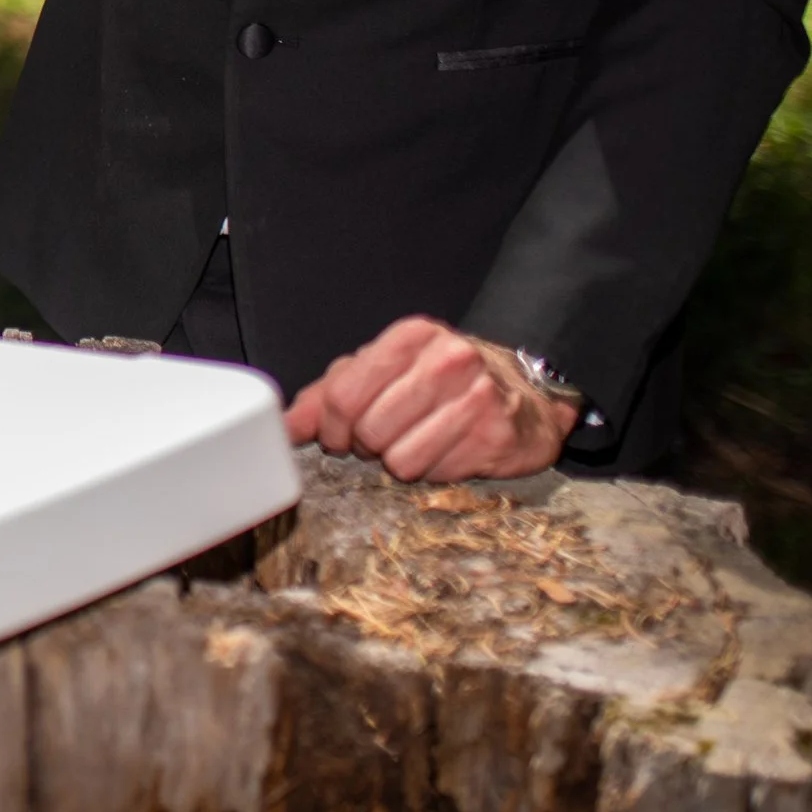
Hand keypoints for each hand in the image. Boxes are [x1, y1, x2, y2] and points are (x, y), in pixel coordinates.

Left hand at [283, 316, 578, 482]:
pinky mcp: (495, 435)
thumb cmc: (443, 383)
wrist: (524, 398)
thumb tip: (287, 425)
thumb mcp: (384, 372)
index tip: (336, 437)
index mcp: (411, 335)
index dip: (330, 427)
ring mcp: (476, 396)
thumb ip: (330, 393)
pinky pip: (435, 475)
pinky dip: (432, 472)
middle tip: (383, 438)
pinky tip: (446, 451)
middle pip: (369, 428)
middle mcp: (446, 359)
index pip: (344, 392)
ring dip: (399, 461)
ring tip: (417, 442)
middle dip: (367, 445)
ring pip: (399, 458)